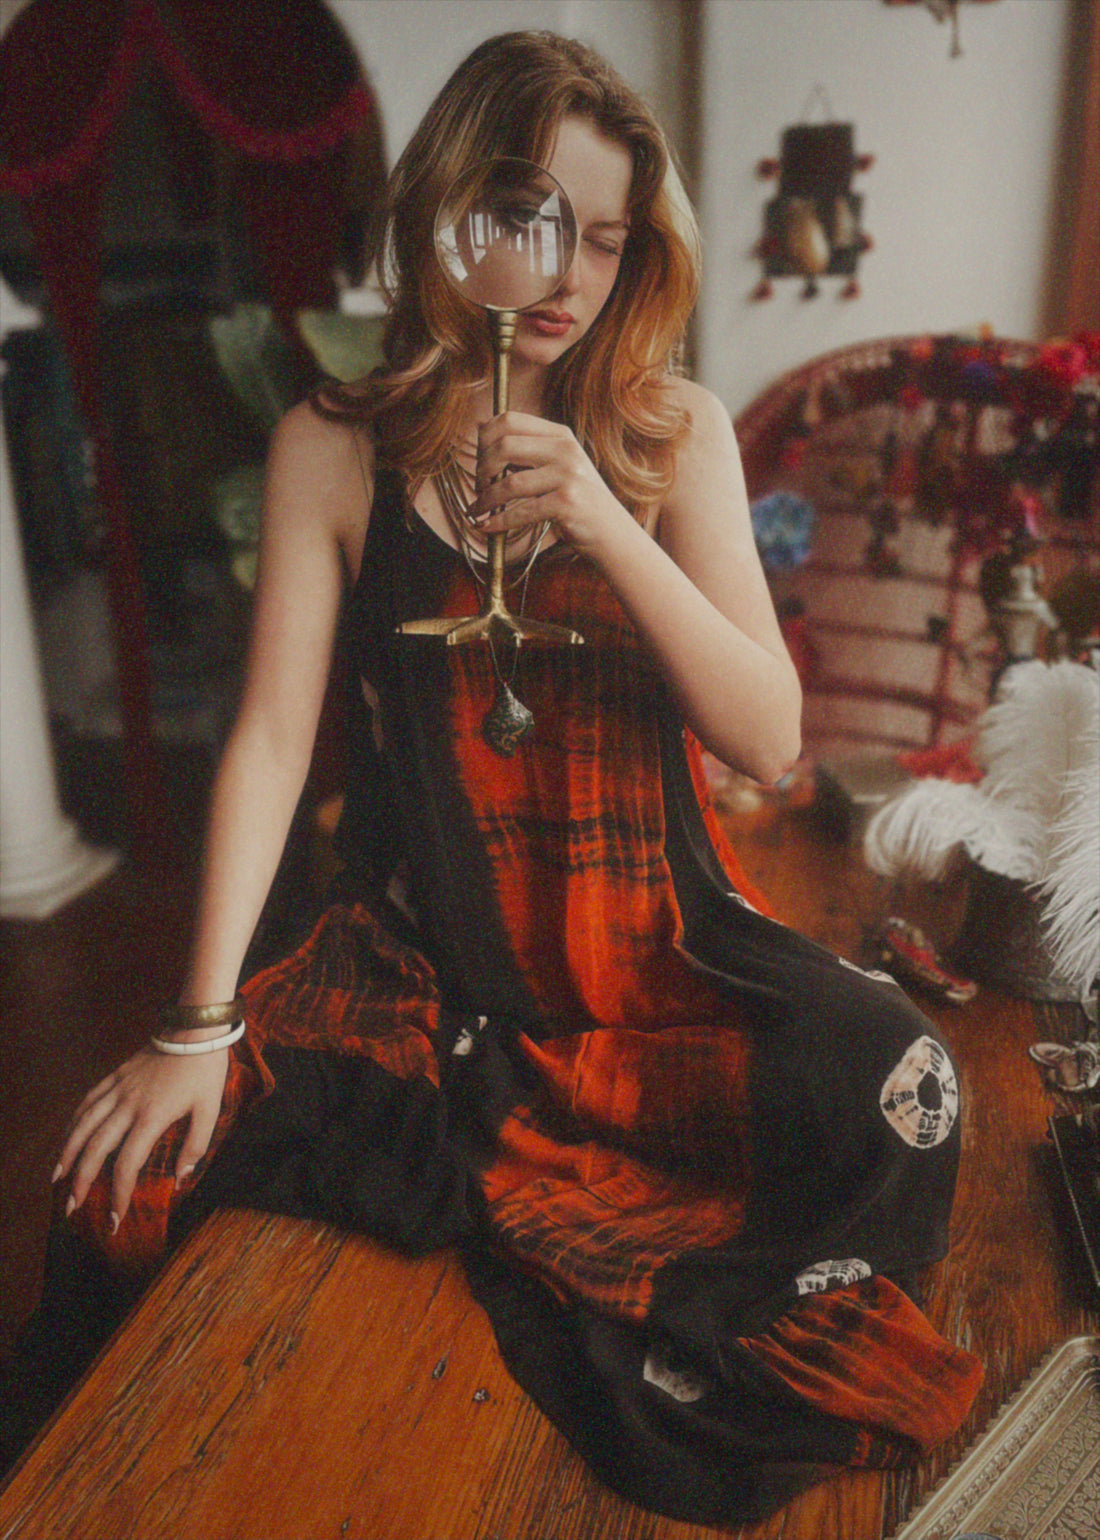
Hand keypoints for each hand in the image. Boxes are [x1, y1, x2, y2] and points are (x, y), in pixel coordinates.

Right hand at [53, 1044, 228, 1228]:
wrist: (195, 1029)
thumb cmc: (205, 1071)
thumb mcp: (210, 1109)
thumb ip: (195, 1146)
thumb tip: (180, 1180)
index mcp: (152, 1117)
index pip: (127, 1164)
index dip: (118, 1194)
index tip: (114, 1218)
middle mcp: (128, 1105)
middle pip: (95, 1148)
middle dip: (81, 1181)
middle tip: (72, 1207)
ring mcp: (119, 1088)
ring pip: (84, 1124)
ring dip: (67, 1152)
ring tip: (57, 1178)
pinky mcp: (116, 1075)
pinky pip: (88, 1100)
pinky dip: (74, 1121)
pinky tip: (68, 1135)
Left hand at [470, 412, 630, 554]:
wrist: (611, 531)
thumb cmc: (576, 499)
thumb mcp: (558, 465)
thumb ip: (527, 450)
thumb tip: (482, 434)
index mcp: (560, 435)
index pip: (510, 419)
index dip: (485, 438)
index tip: (479, 459)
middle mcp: (565, 450)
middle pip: (504, 446)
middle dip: (482, 468)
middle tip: (479, 486)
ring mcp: (568, 476)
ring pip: (509, 483)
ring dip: (486, 499)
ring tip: (477, 510)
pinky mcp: (567, 504)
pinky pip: (520, 512)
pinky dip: (498, 521)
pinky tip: (487, 526)